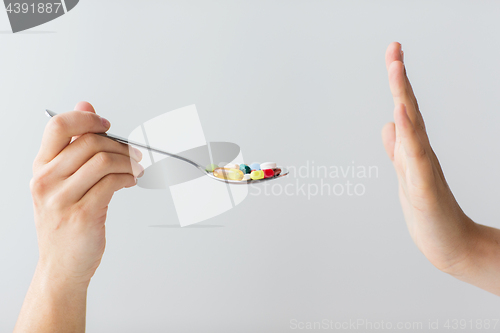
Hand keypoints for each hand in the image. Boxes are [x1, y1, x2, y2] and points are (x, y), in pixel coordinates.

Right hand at [30, 102, 143, 283]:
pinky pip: (112, 183)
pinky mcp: (83, 214)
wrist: (60, 266)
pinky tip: (131, 181)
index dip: (86, 119)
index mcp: (41, 168)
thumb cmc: (63, 223)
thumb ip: (72, 145)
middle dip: (120, 145)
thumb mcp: (61, 183)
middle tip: (134, 153)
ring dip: (127, 162)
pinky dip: (128, 177)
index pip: (57, 126)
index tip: (105, 124)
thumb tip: (85, 106)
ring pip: (103, 161)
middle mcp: (46, 181)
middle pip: (89, 142)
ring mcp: (63, 199)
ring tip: (136, 169)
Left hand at [381, 43, 476, 273]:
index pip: (405, 109)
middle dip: (400, 79)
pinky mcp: (424, 189)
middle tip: (394, 49)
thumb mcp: (406, 174)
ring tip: (396, 69)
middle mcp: (421, 152)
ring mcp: (424, 169)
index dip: (398, 82)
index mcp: (414, 149)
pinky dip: (408, 135)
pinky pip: (415, 158)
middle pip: (409, 109)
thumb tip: (388, 124)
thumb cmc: (429, 210)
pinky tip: (400, 115)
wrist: (450, 244)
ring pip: (412, 127)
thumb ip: (398, 149)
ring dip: (402, 97)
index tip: (394, 54)